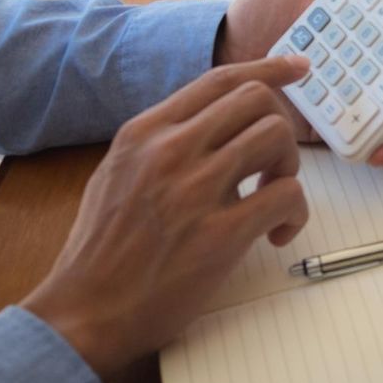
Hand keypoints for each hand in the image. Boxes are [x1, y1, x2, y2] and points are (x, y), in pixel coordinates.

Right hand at [22, 57, 310, 377]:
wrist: (84, 313)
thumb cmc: (102, 252)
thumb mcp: (117, 173)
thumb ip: (161, 143)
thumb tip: (213, 124)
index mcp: (144, 132)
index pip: (219, 79)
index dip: (268, 69)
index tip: (298, 69)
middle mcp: (170, 151)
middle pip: (257, 100)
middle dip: (280, 127)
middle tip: (274, 166)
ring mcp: (195, 191)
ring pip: (276, 137)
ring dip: (289, 167)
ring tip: (273, 198)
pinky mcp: (219, 235)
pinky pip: (286, 195)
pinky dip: (296, 213)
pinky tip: (277, 234)